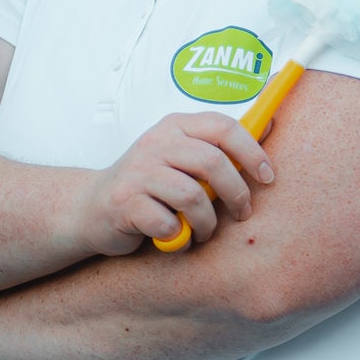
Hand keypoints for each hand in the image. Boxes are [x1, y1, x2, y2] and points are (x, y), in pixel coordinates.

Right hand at [72, 115, 274, 255]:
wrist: (89, 210)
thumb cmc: (149, 185)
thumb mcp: (182, 155)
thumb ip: (218, 145)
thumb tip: (269, 123)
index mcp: (176, 126)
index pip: (223, 127)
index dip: (252, 151)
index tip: (267, 177)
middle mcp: (156, 143)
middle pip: (212, 163)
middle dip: (236, 194)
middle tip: (242, 214)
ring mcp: (137, 172)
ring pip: (192, 196)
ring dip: (207, 222)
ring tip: (204, 231)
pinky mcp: (124, 203)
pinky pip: (166, 222)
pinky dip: (177, 236)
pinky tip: (173, 236)